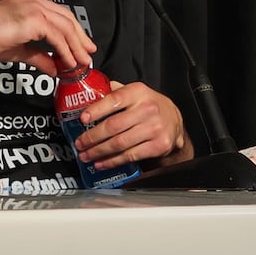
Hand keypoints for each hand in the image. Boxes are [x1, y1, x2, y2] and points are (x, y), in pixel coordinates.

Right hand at [0, 0, 95, 74]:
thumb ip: (38, 57)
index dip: (74, 31)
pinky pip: (56, 36)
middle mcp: (35, 1)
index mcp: (31, 3)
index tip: (82, 46)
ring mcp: (34, 8)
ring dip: (76, 46)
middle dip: (81, 38)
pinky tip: (67, 62)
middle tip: (88, 54)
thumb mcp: (18, 50)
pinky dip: (65, 50)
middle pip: (67, 19)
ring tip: (81, 62)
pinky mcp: (33, 19)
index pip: (60, 15)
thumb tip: (54, 69)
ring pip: (65, 27)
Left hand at [73, 80, 191, 169]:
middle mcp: (147, 109)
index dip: (96, 110)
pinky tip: (101, 162)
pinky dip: (113, 161)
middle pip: (114, 126)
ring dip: (99, 151)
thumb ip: (114, 91)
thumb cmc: (149, 105)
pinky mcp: (158, 146)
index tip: (82, 119)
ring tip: (86, 155)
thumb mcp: (135, 92)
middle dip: (92, 137)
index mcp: (138, 92)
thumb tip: (89, 94)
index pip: (114, 99)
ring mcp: (154, 129)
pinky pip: (130, 156)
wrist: (175, 120)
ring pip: (120, 143)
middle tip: (80, 143)